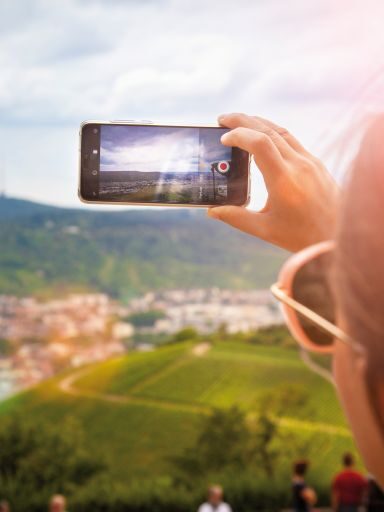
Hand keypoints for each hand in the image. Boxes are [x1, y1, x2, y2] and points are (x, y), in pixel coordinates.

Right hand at [208, 113, 339, 251]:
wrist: (339, 235)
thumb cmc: (301, 236)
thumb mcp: (265, 230)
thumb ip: (236, 218)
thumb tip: (212, 211)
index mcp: (284, 181)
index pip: (259, 144)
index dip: (239, 135)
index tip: (223, 139)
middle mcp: (298, 166)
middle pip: (268, 130)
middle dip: (243, 120)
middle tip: (222, 119)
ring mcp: (310, 162)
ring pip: (281, 131)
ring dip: (258, 122)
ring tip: (239, 122)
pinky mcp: (316, 163)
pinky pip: (292, 140)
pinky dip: (273, 132)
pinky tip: (263, 136)